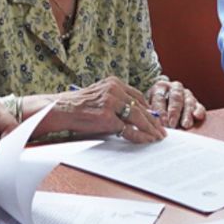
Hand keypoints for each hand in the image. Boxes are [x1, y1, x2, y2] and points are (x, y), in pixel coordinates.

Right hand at [47, 76, 166, 142]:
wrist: (61, 110)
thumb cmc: (78, 106)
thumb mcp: (99, 96)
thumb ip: (116, 102)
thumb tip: (135, 116)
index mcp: (114, 83)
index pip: (138, 96)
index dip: (149, 109)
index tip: (156, 118)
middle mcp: (114, 90)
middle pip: (141, 107)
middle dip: (153, 120)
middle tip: (162, 130)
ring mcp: (111, 103)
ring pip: (138, 117)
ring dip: (150, 129)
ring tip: (158, 137)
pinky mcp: (107, 117)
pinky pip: (128, 129)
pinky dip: (139, 136)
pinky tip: (146, 140)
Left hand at [146, 78, 205, 128]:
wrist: (166, 102)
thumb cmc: (155, 106)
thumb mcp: (149, 106)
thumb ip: (151, 113)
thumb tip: (152, 123)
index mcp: (160, 87)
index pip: (160, 98)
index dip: (161, 111)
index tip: (162, 123)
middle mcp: (175, 88)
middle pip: (175, 98)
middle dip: (174, 112)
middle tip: (172, 124)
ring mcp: (186, 94)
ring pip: (188, 102)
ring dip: (187, 114)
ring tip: (185, 125)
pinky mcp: (196, 102)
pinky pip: (199, 105)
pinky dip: (199, 111)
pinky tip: (197, 117)